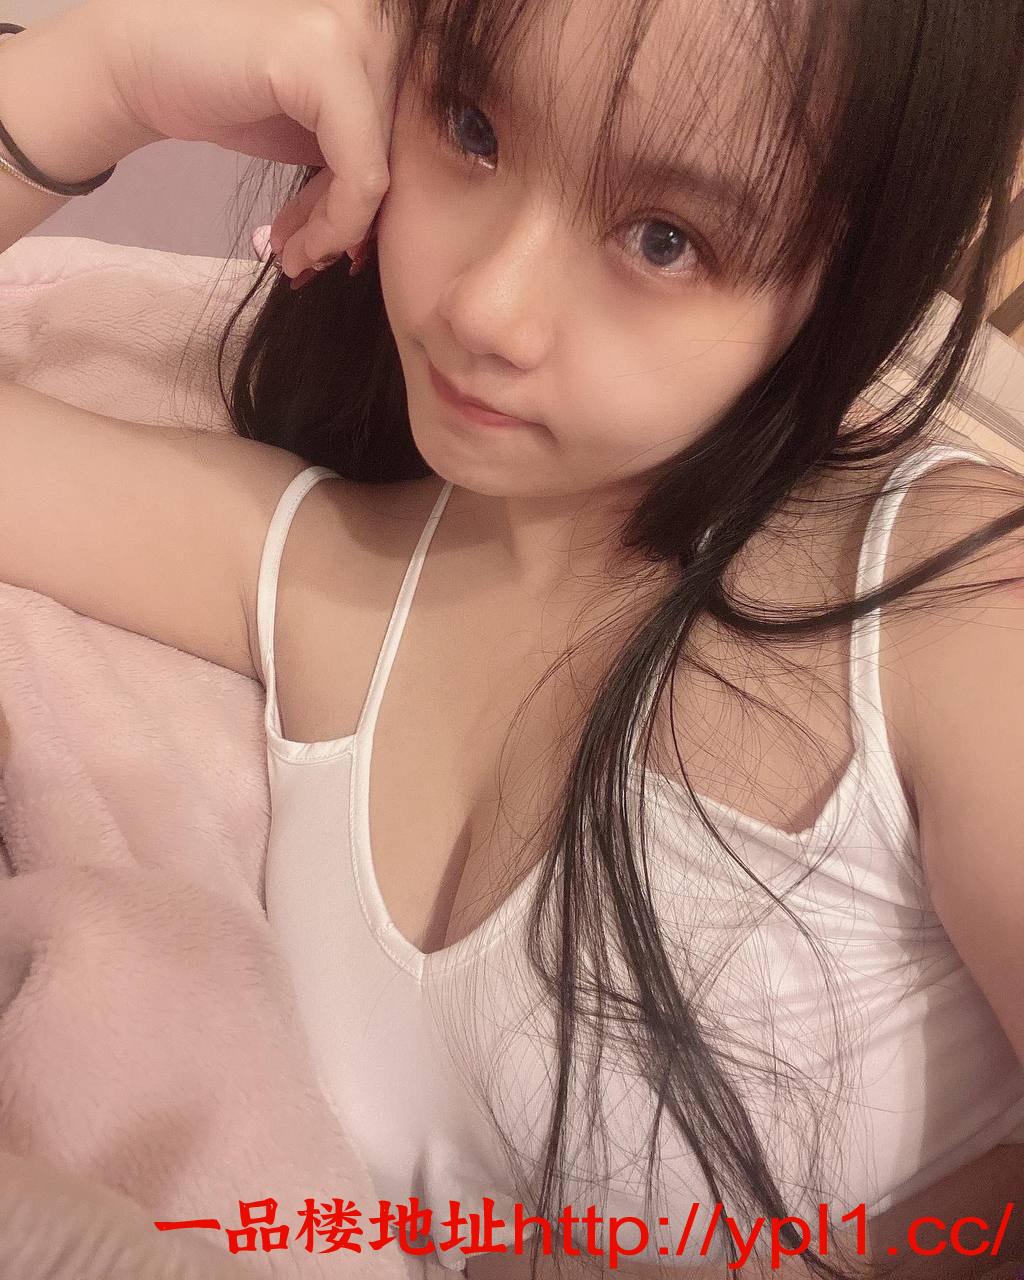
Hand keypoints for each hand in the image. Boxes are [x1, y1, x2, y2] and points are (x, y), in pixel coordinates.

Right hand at [84, 0, 405, 276]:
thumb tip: (409, 226)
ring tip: (297, 261)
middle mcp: (386, 23)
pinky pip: (361, 176)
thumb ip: (366, 157)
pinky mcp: (326, 60)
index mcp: (392, 36)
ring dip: (341, 235)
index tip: (340, 253)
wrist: (138, 64)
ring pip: (387, 173)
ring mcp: (358, 33)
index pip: (417, 144)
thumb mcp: (318, 131)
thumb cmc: (229, 94)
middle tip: (311, 262)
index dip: (380, 208)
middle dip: (358, 226)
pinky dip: (335, 227)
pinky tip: (297, 247)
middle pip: (407, 161)